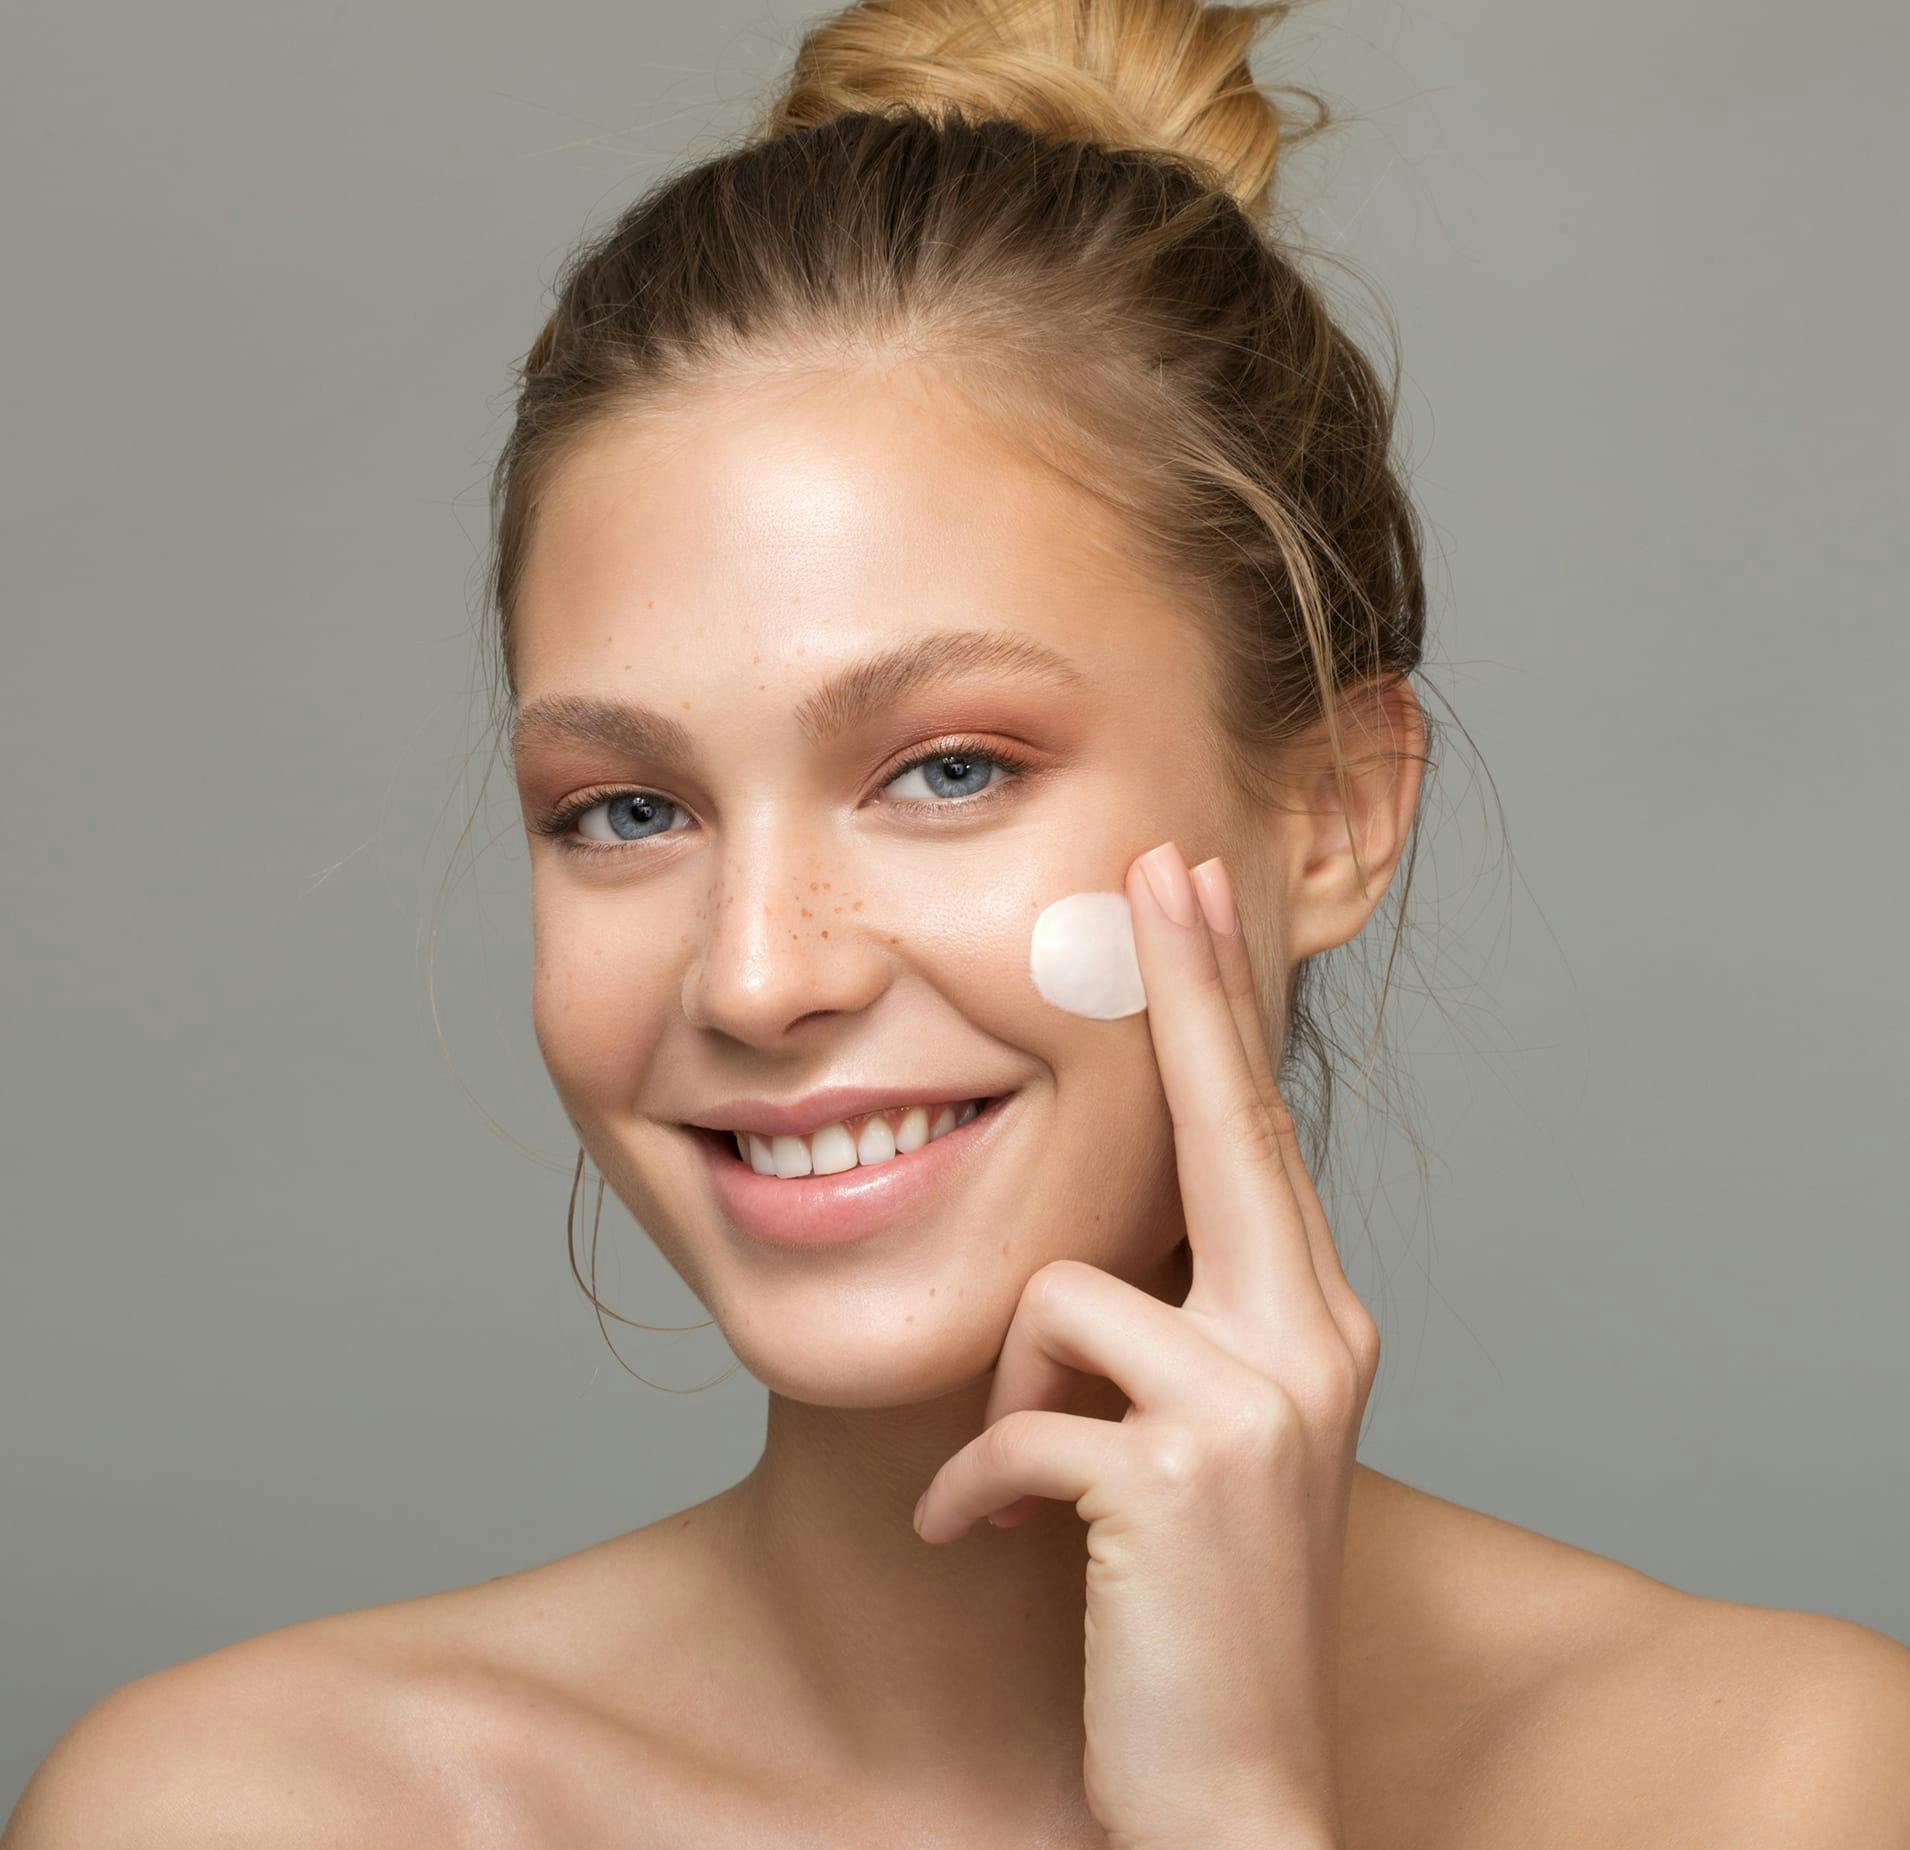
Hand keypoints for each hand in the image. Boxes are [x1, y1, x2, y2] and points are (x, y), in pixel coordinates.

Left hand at [910, 838, 1377, 1849]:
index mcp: (1309, 1325)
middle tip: (1149, 870)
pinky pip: (1015, 1418)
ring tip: (1023, 1491)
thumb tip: (1089, 1236)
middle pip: (1223, 1125)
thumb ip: (1167, 1324)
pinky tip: (976, 1539)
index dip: (1215, 1008)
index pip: (1251, 1135)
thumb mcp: (1196, 1438)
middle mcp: (1309, 1340)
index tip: (1185, 894)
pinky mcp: (1179, 1470)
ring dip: (1009, 1399)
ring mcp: (1255, 1401)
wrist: (1231, 1791)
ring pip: (1063, 1296)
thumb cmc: (1184, 1602)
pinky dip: (970, 1484)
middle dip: (1181, 991)